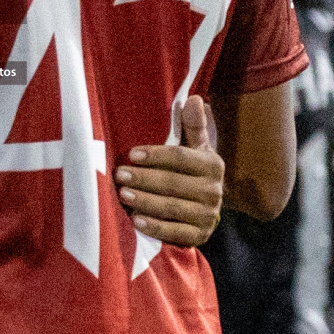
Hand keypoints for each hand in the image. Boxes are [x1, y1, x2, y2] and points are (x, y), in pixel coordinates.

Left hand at [113, 95, 224, 246]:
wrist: (204, 208)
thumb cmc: (191, 170)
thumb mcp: (195, 147)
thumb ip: (193, 125)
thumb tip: (194, 98)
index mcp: (212, 164)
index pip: (181, 158)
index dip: (155, 155)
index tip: (131, 154)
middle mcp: (214, 191)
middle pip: (174, 183)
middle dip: (144, 179)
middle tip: (119, 175)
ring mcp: (208, 215)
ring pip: (173, 207)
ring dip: (146, 201)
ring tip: (123, 195)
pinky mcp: (200, 235)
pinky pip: (176, 232)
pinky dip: (156, 227)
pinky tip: (136, 221)